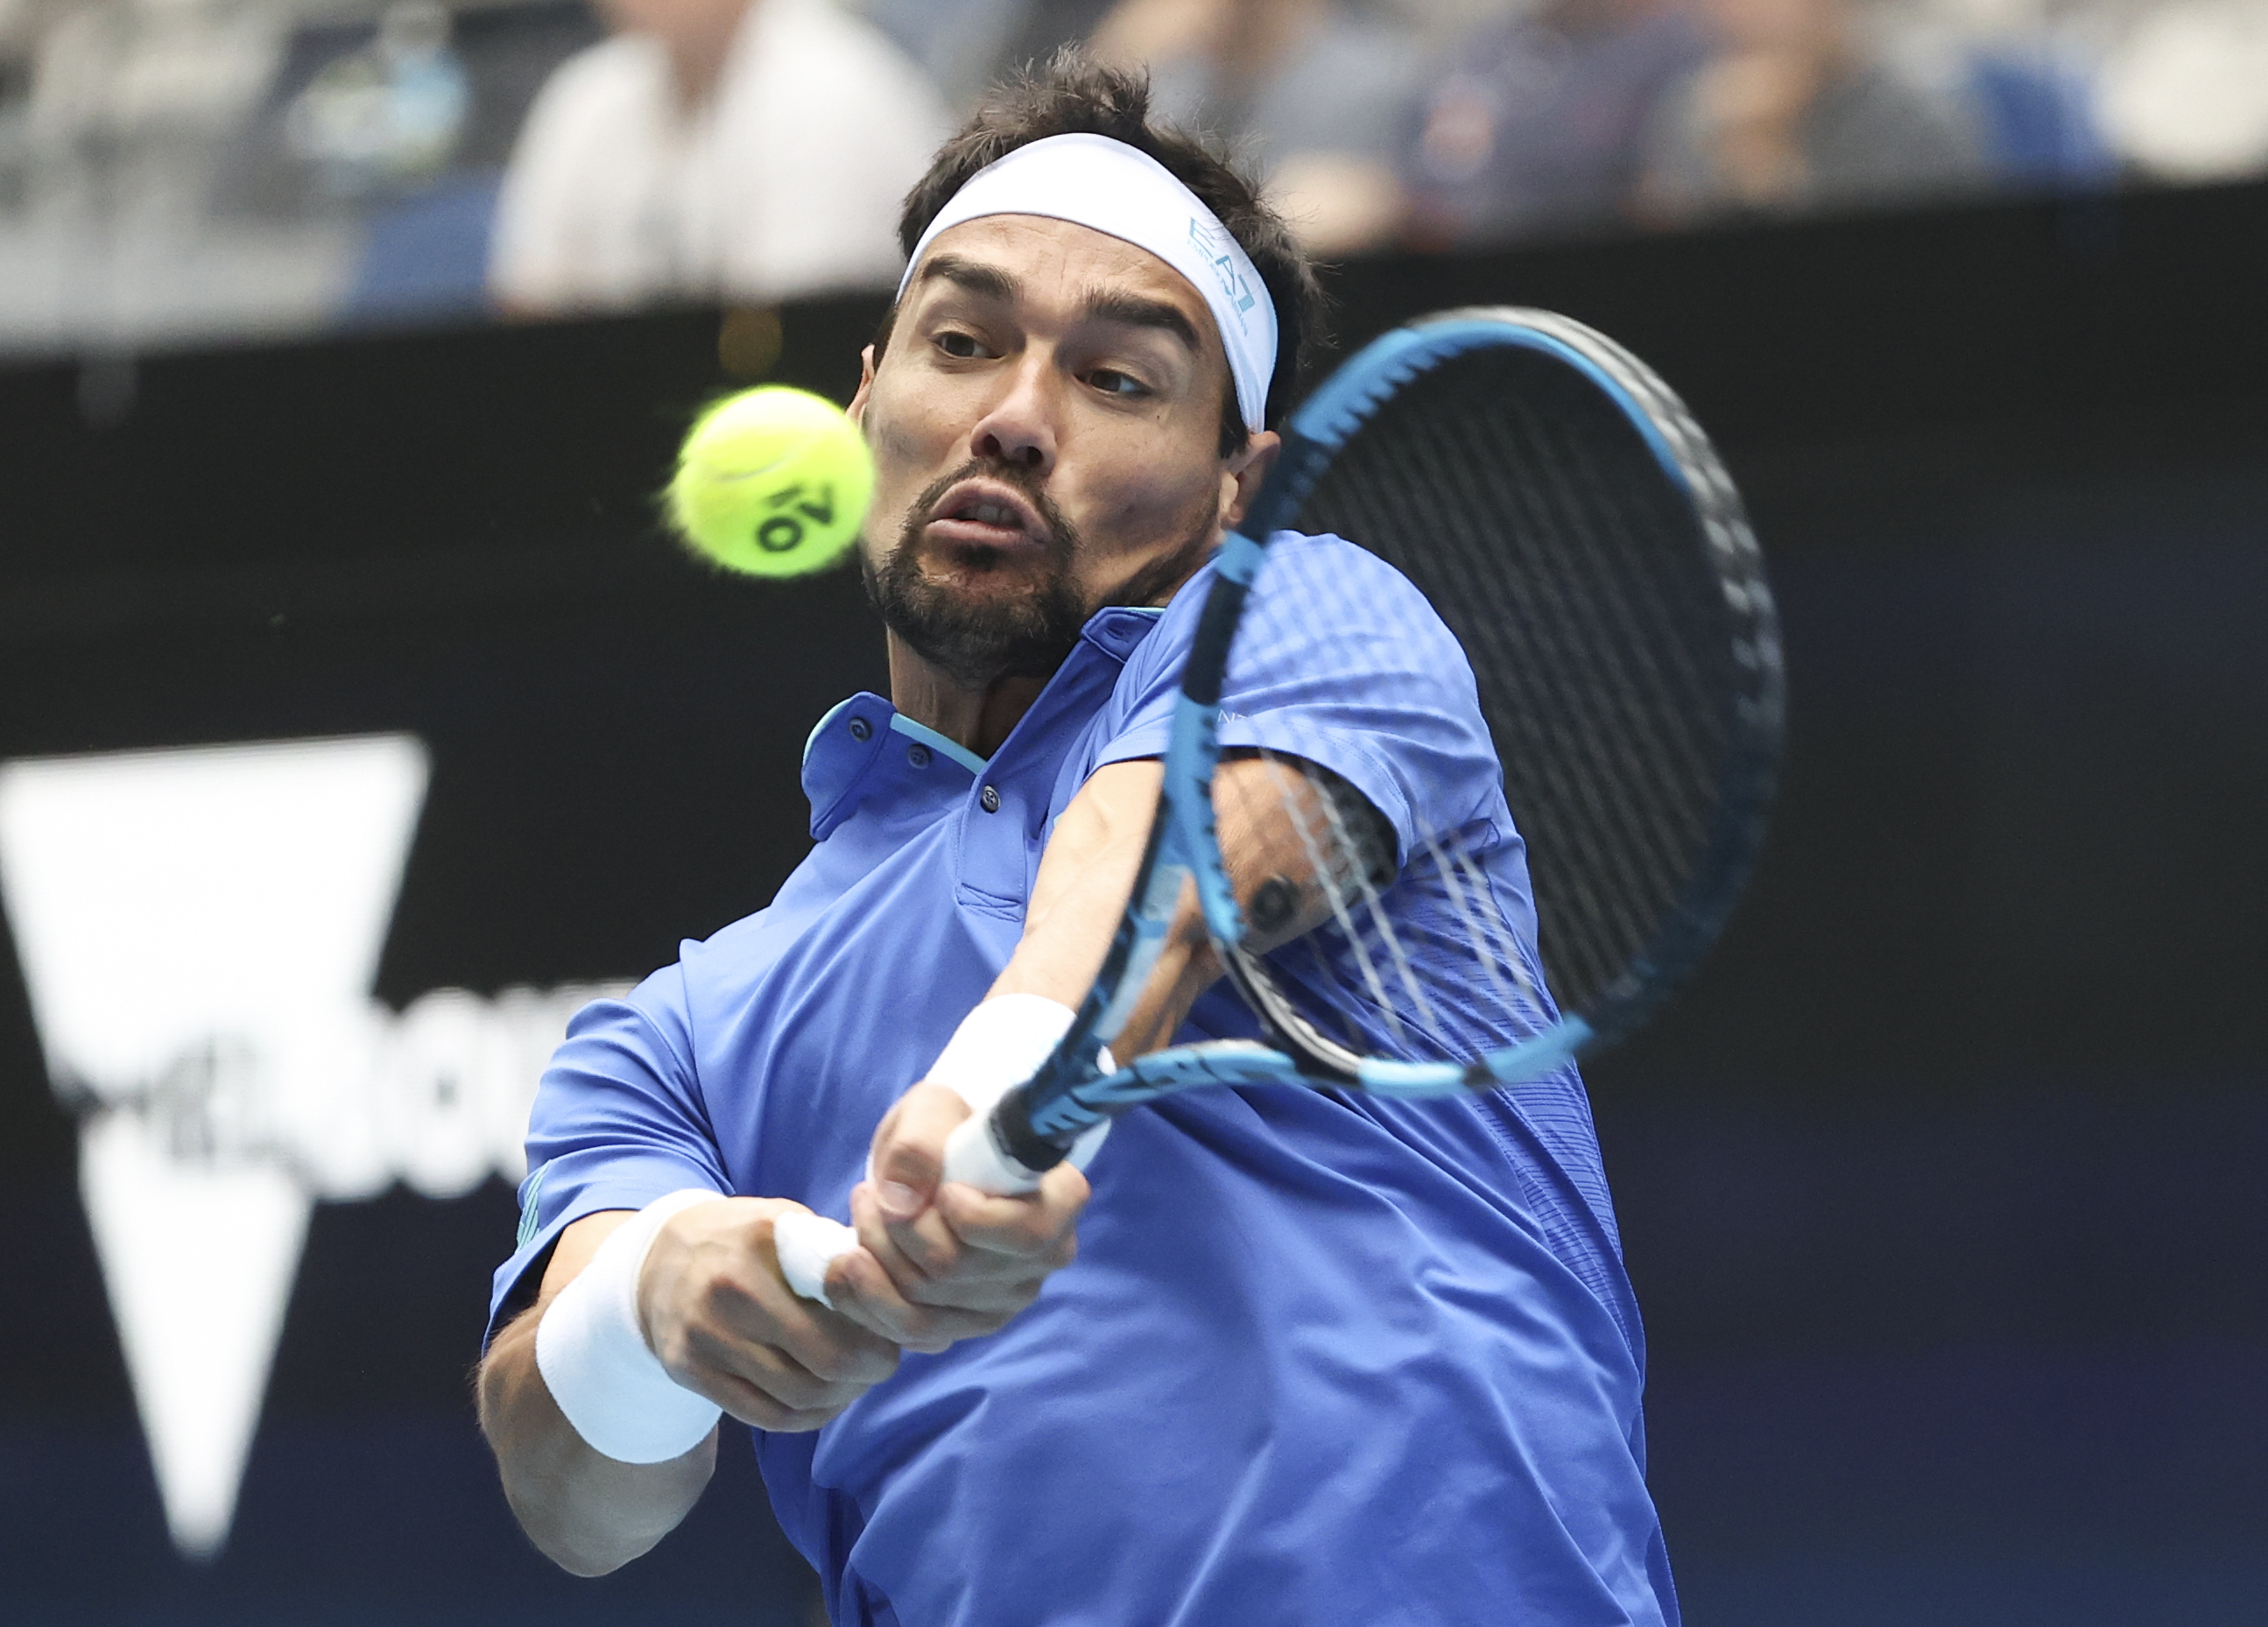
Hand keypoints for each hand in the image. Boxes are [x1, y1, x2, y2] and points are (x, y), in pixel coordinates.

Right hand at [636, 1197, 901, 1430]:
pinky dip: (805, 1417)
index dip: (882, 1326)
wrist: (656, 1258)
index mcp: (765, 1241)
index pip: (845, 1300)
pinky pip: (764, 1416)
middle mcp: (732, 1290)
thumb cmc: (744, 1240)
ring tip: (853, 1381)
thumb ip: (835, 1251)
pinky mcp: (690, 1371)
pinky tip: (821, 1401)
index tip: (895, 1331)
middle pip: (827, 1360)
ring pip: (799, 1396)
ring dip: (840, 1398)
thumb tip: (903, 1293)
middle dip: (869, 1370)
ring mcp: (706, 1335)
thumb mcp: (787, 1222)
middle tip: (882, 1362)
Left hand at [825, 1083, 1088, 1352]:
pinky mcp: (964, 1325)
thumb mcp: (932, 1110)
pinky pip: (910, 1332)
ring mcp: (1004, 1300)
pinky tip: (848, 1264)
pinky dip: (866, 1300)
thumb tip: (902, 1199)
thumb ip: (919, 1144)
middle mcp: (1041, 1259)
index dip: (974, 1219)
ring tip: (860, 1214)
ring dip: (876, 1259)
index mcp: (1058, 1201)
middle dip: (898, 1231)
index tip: (941, 1189)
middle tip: (868, 1192)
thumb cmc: (946, 1128)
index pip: (1026, 1234)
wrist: (932, 1160)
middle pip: (957, 1269)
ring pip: (926, 1305)